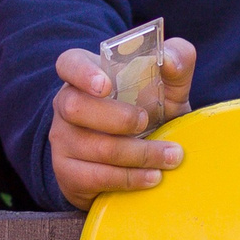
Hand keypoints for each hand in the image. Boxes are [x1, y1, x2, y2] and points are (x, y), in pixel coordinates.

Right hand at [48, 39, 197, 209]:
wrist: (139, 159)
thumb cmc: (151, 111)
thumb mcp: (168, 85)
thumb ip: (177, 60)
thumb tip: (171, 61)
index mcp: (85, 74)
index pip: (69, 64)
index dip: (82, 73)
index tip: (105, 85)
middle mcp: (65, 104)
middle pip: (76, 107)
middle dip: (118, 118)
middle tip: (147, 123)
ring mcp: (62, 140)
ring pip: (93, 147)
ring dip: (138, 154)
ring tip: (170, 157)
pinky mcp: (67, 172)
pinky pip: (95, 177)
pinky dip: (130, 179)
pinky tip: (153, 177)